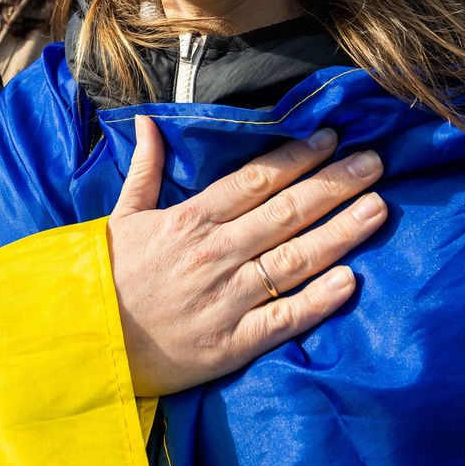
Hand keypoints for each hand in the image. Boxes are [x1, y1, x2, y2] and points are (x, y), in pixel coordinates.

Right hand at [107, 116, 387, 397]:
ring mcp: (228, 299)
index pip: (255, 181)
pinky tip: (351, 280)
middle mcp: (215, 254)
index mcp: (190, 221)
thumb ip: (144, 168)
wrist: (86, 344)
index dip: (297, 158)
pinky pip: (285, 318)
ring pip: (294, 259)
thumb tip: (146, 120)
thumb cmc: (106, 279)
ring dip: (340, 233)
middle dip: (334, 184)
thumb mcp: (120, 216)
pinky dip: (318, 300)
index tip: (331, 138)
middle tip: (375, 163)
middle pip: (286, 212)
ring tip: (378, 209)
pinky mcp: (233, 343)